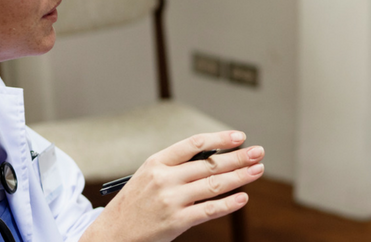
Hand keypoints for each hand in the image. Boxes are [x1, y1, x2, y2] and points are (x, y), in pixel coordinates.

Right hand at [80, 131, 264, 241]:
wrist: (112, 234)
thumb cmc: (134, 205)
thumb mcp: (147, 177)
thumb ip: (176, 168)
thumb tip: (214, 161)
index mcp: (156, 163)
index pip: (193, 144)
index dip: (219, 139)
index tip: (239, 137)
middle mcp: (164, 179)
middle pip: (209, 164)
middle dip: (238, 157)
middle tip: (259, 152)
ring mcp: (170, 200)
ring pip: (214, 185)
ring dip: (240, 177)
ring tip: (257, 170)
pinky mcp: (176, 221)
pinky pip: (209, 210)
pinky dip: (228, 204)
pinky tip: (243, 198)